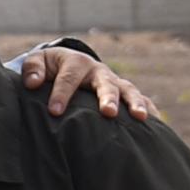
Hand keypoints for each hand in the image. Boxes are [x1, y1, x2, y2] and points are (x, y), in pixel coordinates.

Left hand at [18, 45, 162, 122]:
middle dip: (107, 98)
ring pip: (128, 91)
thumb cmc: (51, 69)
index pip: (69, 78)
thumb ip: (33, 69)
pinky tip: (157, 126)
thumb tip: (32, 83)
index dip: (61, 94)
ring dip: (135, 103)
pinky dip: (151, 111)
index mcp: (76, 63)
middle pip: (105, 83)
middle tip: (107, 113)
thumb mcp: (39, 63)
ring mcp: (115, 83)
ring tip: (140, 118)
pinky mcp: (126, 94)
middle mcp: (99, 72)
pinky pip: (143, 101)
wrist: (70, 65)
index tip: (54, 111)